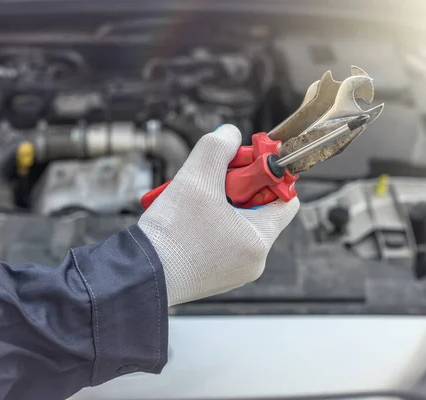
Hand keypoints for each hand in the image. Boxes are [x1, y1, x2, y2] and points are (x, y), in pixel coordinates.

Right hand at [138, 125, 299, 305]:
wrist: (139, 276)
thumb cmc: (171, 232)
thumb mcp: (197, 177)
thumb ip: (218, 147)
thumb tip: (230, 134)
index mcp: (259, 240)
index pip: (286, 199)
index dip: (268, 176)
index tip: (242, 166)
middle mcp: (253, 261)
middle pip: (259, 210)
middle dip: (237, 188)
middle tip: (211, 181)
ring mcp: (233, 272)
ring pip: (237, 225)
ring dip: (219, 205)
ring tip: (192, 201)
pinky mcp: (213, 278)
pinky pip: (221, 242)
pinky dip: (207, 225)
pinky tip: (185, 219)